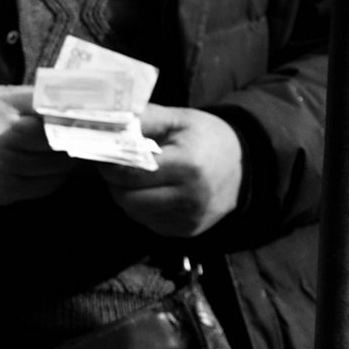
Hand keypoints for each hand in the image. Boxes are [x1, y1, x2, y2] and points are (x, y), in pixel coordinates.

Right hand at [0, 85, 76, 205]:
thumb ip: (34, 98)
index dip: (76, 112)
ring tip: (63, 152)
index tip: (93, 115)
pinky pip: (47, 185)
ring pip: (56, 165)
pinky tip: (48, 169)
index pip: (51, 108)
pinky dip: (55, 177)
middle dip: (74, 138)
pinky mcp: (4, 189)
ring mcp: (1, 166)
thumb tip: (81, 102)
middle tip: (84, 135)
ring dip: (67, 159)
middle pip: (56, 139)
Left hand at [98, 105, 244, 238]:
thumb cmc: (206, 137)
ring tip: (137, 176)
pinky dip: (141, 206)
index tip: (104, 152)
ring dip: (126, 194)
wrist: (245, 163)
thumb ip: (142, 119)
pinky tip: (153, 190)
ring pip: (133, 211)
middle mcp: (191, 197)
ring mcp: (190, 218)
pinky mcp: (187, 230)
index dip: (109, 162)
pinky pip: (147, 221)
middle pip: (126, 197)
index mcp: (188, 166)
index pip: (128, 173)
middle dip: (114, 180)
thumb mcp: (177, 119)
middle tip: (118, 164)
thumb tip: (107, 122)